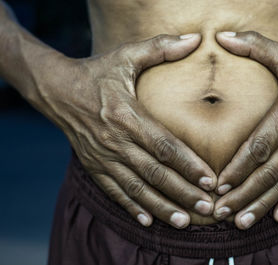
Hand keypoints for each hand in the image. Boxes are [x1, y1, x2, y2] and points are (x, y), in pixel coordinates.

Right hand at [37, 34, 216, 228]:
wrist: (57, 90)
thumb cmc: (98, 73)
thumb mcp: (126, 56)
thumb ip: (160, 48)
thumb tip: (195, 39)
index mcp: (126, 115)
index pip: (163, 145)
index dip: (187, 164)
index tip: (210, 180)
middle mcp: (115, 141)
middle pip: (154, 173)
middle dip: (182, 193)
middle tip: (207, 209)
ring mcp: (103, 157)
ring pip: (136, 189)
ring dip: (161, 207)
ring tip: (184, 221)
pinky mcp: (94, 166)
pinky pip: (114, 192)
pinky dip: (131, 207)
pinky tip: (148, 221)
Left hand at [213, 31, 277, 228]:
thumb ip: (254, 46)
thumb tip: (221, 35)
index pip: (259, 145)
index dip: (239, 167)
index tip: (219, 185)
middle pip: (269, 172)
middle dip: (244, 195)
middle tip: (221, 213)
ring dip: (263, 204)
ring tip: (242, 223)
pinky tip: (277, 216)